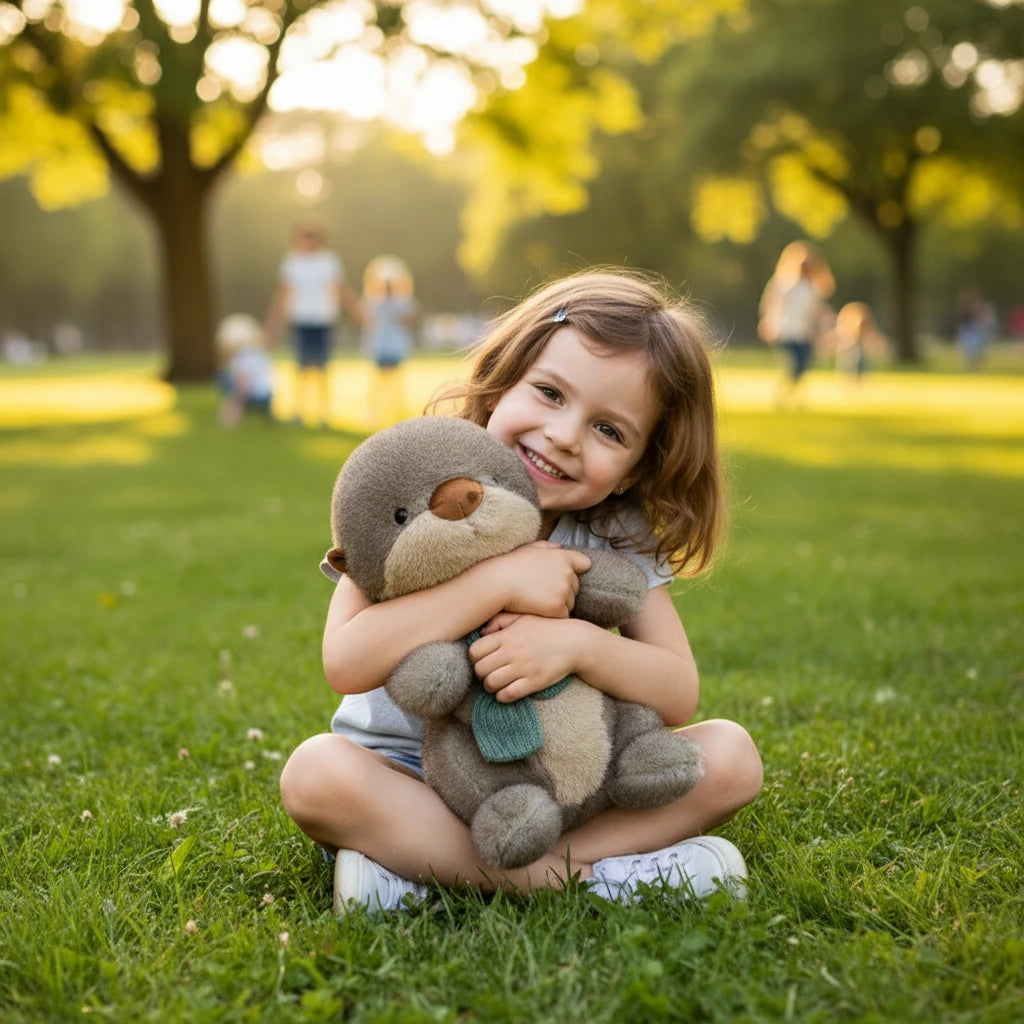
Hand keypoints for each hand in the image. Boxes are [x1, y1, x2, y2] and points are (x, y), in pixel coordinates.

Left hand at [468, 615, 586, 702]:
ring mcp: (523, 667)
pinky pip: (508, 695)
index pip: (474, 651)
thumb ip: (500, 621)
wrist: (575, 642)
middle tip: (488, 673)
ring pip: (491, 684)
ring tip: (497, 684)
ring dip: (491, 687)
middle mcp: (512, 651)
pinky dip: (503, 696)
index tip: (482, 660)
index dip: (474, 658)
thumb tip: (481, 632)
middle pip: (480, 669)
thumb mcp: (524, 617)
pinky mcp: (534, 682)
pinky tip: (507, 692)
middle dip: (481, 674)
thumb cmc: (547, 629)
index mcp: (507, 636)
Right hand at [491, 542, 590, 618]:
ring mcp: (564, 591)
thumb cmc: (511, 565)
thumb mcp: (530, 548)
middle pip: (576, 587)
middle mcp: (568, 573)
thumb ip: (548, 548)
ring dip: (558, 605)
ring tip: (538, 601)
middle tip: (542, 592)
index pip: (584, 564)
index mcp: (563, 557)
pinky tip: (538, 610)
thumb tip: (559, 548)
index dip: (575, 570)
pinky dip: (553, 616)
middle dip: (564, 591)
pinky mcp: (558, 608)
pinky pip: (563, 615)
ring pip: (570, 603)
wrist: (499, 582)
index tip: (562, 576)